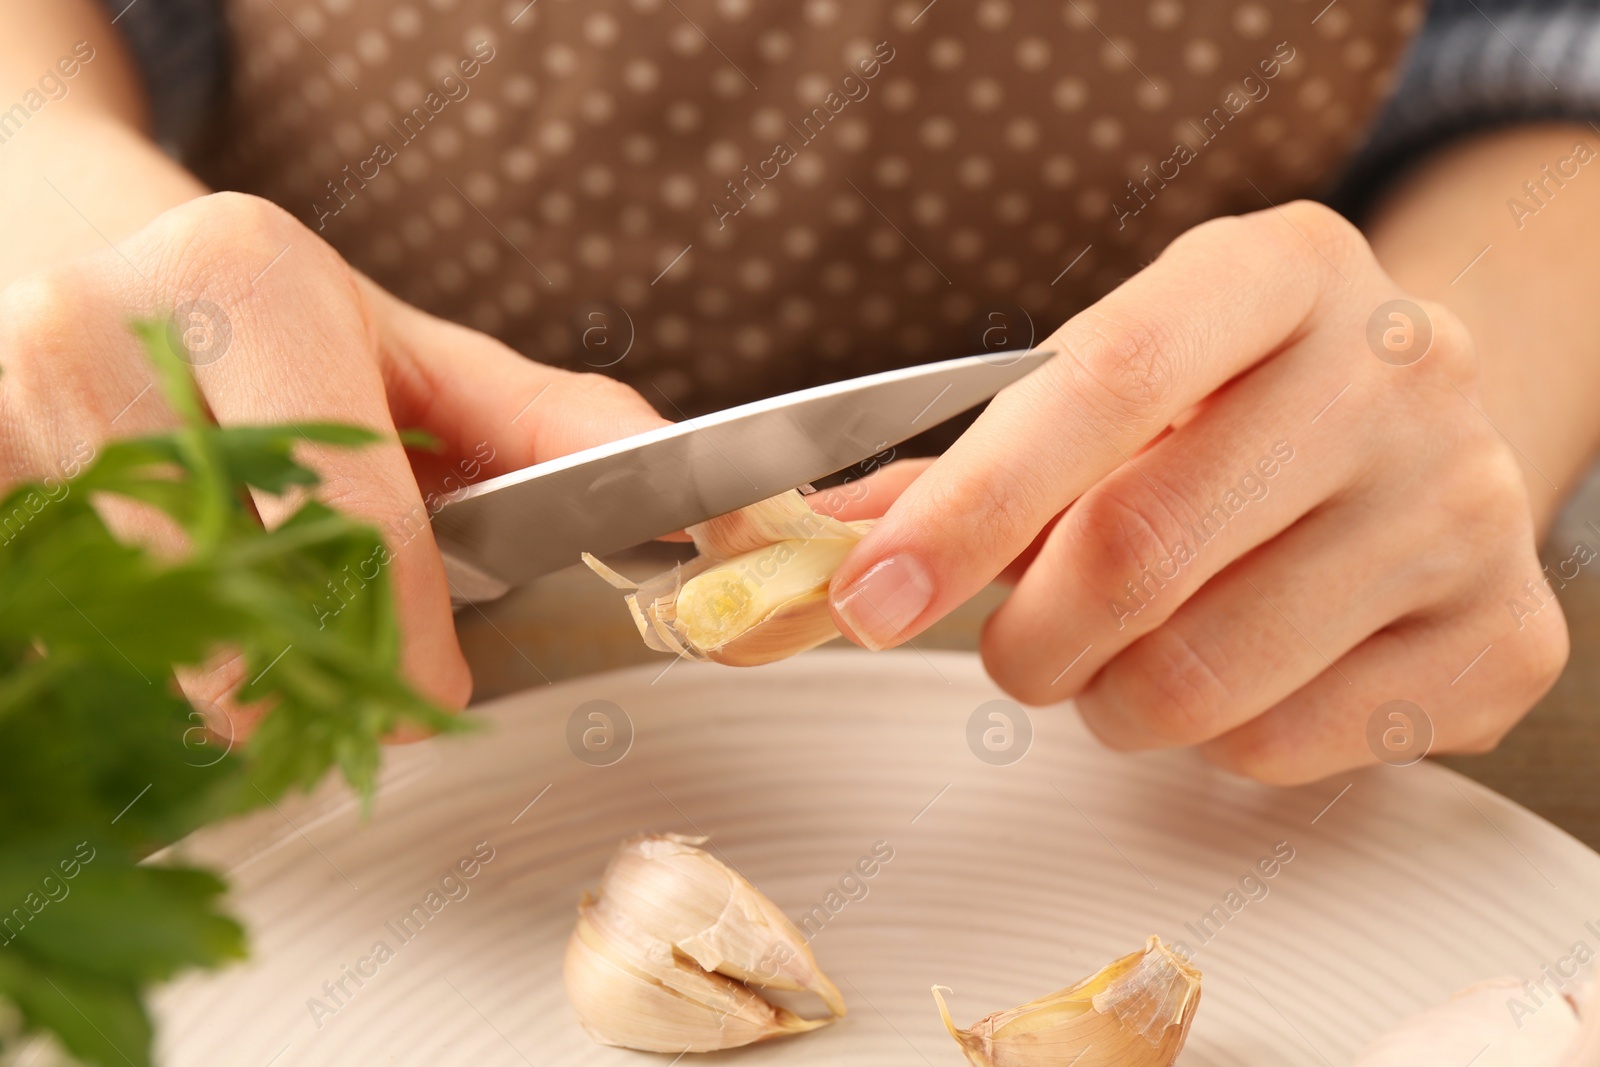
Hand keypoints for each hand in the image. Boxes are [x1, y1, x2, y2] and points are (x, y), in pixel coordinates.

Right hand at [0, 192, 666, 726]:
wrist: (67, 254)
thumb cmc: (263, 323)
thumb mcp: (412, 352)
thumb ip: (553, 425)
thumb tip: (702, 503)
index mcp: (239, 277)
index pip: (347, 510)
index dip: (405, 632)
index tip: (436, 695)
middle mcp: (100, 325)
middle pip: (242, 587)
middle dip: (316, 675)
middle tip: (351, 691)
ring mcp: (4, 399)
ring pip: (147, 628)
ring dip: (223, 682)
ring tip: (260, 649)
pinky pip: (71, 623)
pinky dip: (138, 656)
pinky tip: (170, 619)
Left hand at [827, 200, 1568, 783]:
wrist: (1423, 435)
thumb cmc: (1236, 409)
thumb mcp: (1120, 385)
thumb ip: (970, 462)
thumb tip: (828, 536)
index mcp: (1279, 271)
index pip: (1103, 381)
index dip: (966, 505)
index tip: (869, 594)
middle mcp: (1397, 368)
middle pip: (1136, 550)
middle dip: (1027, 639)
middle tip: (1017, 650)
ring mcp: (1466, 504)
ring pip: (1200, 677)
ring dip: (1111, 700)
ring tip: (1129, 658)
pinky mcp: (1503, 637)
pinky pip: (1281, 744)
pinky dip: (1215, 740)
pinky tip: (1241, 673)